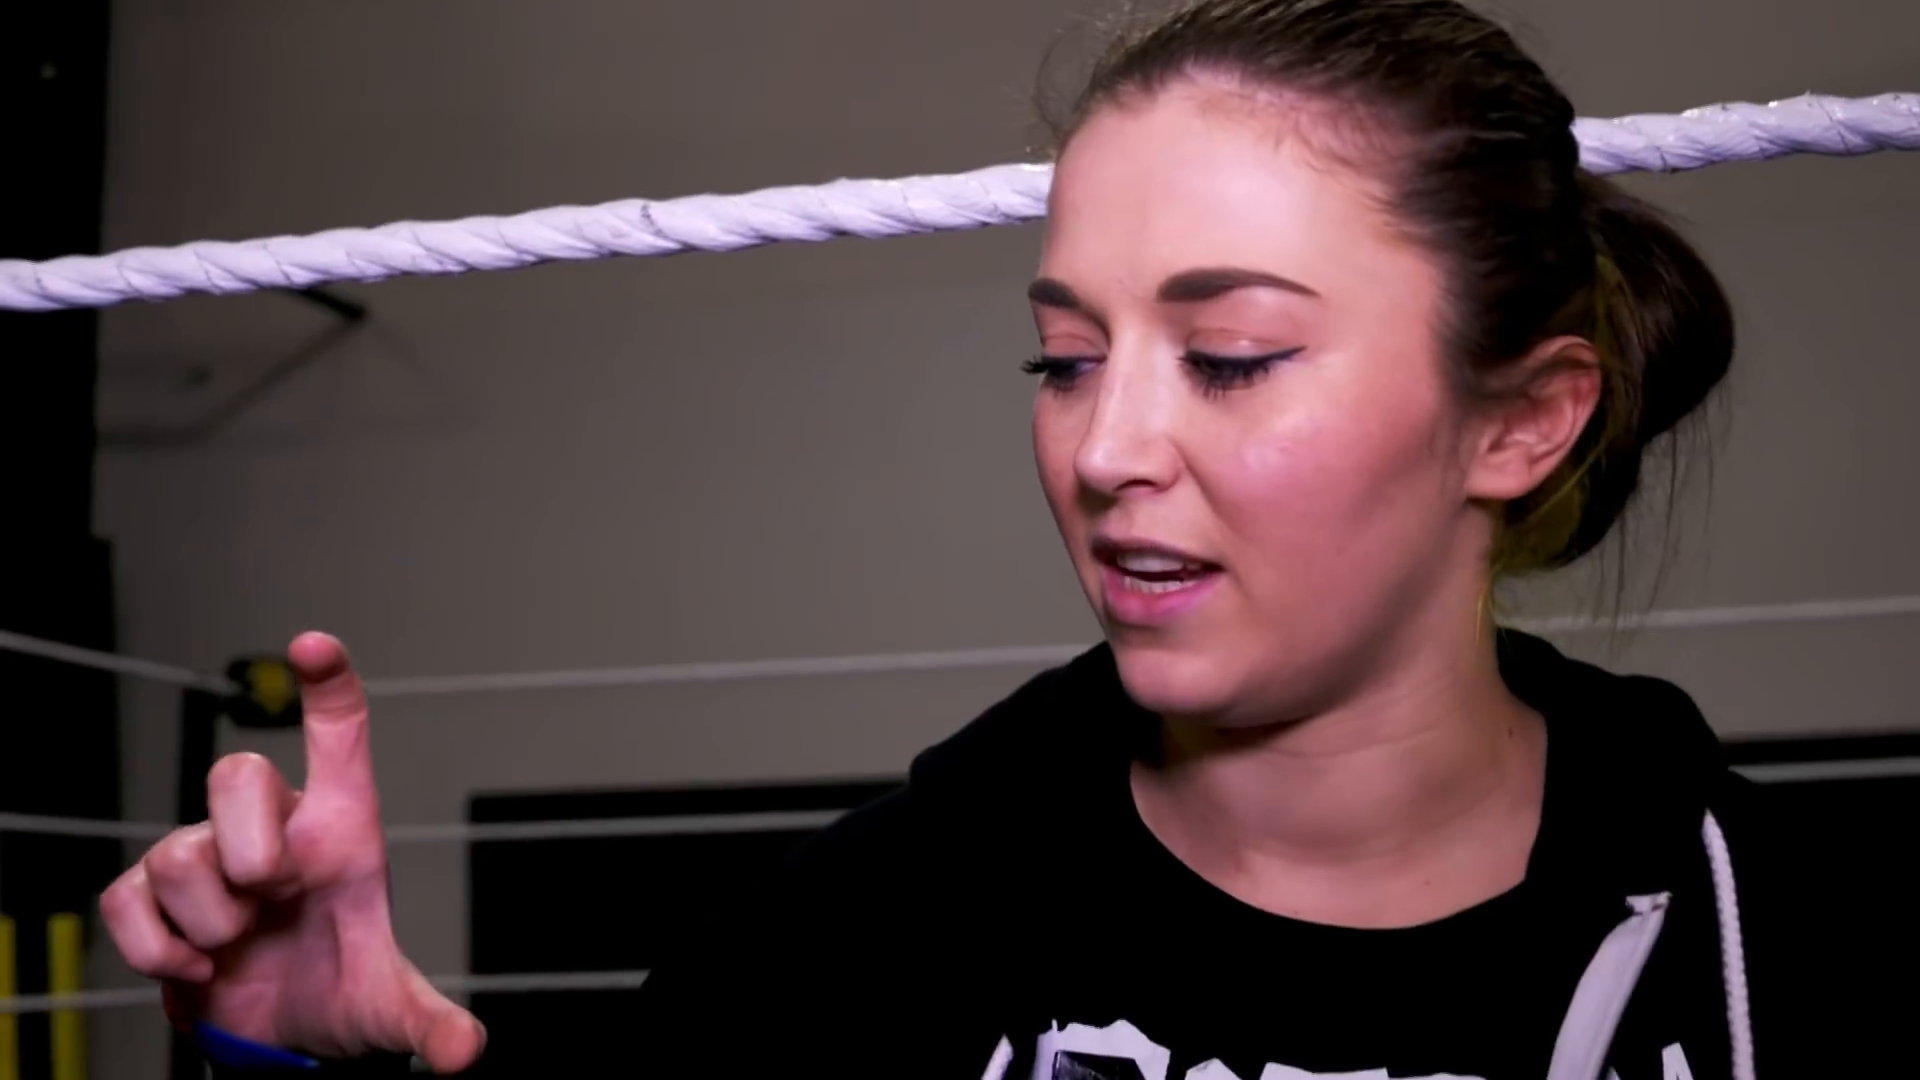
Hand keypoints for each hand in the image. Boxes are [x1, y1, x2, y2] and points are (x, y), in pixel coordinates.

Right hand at [100, 632, 484, 1071]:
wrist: (279, 1040)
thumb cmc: (339, 991)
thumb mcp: (388, 1010)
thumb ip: (427, 1023)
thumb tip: (466, 1053)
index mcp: (339, 832)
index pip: (338, 735)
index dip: (327, 683)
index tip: (314, 644)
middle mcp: (272, 830)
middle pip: (233, 772)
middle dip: (244, 840)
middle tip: (267, 897)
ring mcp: (206, 858)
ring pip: (179, 853)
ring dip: (208, 920)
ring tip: (239, 947)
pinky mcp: (152, 897)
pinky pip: (128, 900)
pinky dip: (155, 947)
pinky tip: (196, 968)